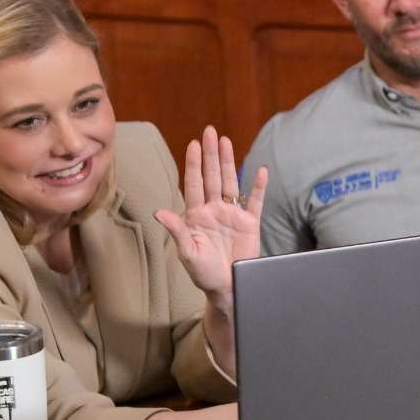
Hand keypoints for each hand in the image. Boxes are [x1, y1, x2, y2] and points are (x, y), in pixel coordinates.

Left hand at [154, 125, 268, 300]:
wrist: (227, 287)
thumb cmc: (203, 273)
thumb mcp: (187, 252)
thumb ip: (176, 230)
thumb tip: (159, 212)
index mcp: (196, 215)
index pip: (194, 183)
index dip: (193, 164)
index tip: (192, 144)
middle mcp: (214, 210)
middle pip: (212, 176)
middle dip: (211, 154)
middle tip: (210, 131)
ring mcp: (233, 214)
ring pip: (231, 182)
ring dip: (229, 162)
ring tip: (226, 142)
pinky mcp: (250, 223)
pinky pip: (255, 201)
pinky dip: (258, 187)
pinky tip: (260, 170)